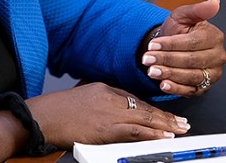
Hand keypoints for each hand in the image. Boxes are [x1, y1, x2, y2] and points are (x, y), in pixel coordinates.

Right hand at [25, 82, 189, 148]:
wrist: (42, 117)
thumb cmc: (57, 110)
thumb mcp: (83, 96)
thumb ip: (102, 101)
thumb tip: (117, 111)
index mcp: (105, 88)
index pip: (135, 99)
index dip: (153, 108)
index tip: (165, 114)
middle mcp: (110, 98)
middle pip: (144, 107)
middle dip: (165, 116)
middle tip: (182, 122)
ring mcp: (109, 113)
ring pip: (144, 119)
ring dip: (165, 125)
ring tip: (180, 129)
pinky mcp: (106, 130)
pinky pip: (135, 132)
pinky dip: (152, 134)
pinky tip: (163, 136)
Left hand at [141, 0, 225, 95]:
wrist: (171, 47)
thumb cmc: (178, 30)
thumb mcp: (183, 16)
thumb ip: (197, 10)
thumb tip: (214, 2)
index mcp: (214, 37)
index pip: (193, 42)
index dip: (171, 44)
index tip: (152, 44)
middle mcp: (218, 57)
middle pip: (191, 60)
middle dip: (167, 60)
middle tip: (147, 59)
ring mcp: (212, 74)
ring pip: (191, 76)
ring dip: (169, 74)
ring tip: (151, 71)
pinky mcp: (204, 87)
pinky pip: (190, 90)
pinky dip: (176, 89)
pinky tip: (163, 84)